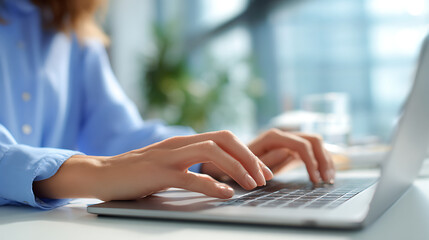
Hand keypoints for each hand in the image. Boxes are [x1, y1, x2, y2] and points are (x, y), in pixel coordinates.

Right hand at [33, 131, 272, 200]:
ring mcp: (169, 156)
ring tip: (252, 184)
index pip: (225, 138)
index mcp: (185, 141)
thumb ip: (193, 164)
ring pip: (212, 152)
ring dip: (237, 167)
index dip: (247, 152)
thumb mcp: (171, 164)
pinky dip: (210, 185)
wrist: (102, 174)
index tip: (262, 171)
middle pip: (224, 139)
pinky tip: (225, 194)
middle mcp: (180, 143)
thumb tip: (220, 176)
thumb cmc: (138, 173)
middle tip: (264, 177)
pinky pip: (190, 177)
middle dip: (249, 157)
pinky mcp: (158, 173)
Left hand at [202, 129, 334, 183]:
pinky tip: (323, 176)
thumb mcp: (247, 164)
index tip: (315, 180)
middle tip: (326, 180)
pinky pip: (311, 151)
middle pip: (314, 140)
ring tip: (329, 180)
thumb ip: (267, 159)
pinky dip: (320, 162)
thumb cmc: (234, 163)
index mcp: (273, 136)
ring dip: (325, 160)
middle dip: (323, 159)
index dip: (311, 161)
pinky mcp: (290, 148)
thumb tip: (287, 153)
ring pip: (316, 143)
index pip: (301, 144)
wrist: (226, 160)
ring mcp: (288, 140)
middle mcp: (283, 135)